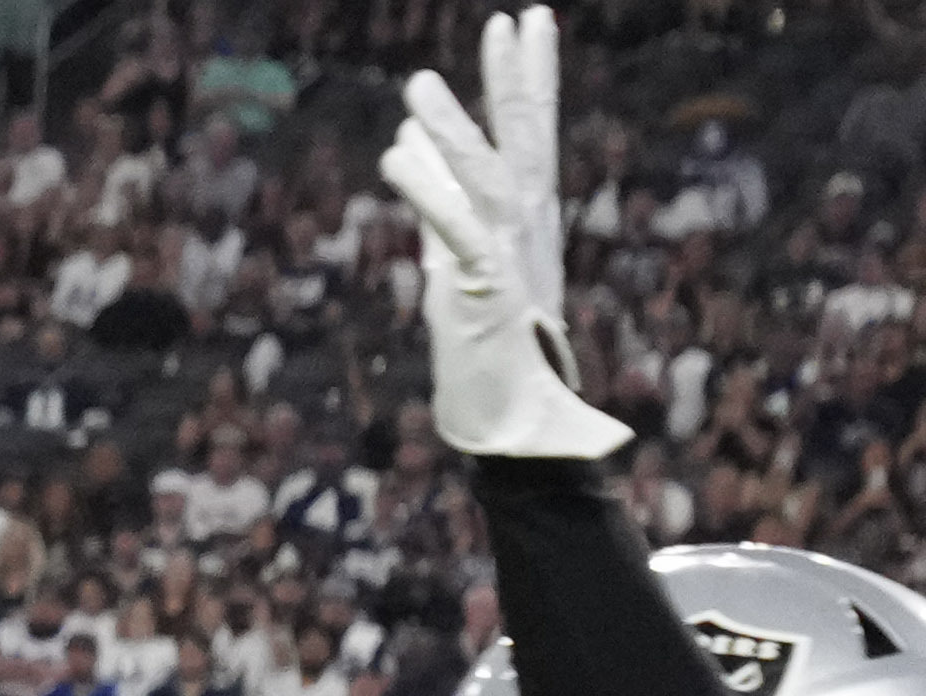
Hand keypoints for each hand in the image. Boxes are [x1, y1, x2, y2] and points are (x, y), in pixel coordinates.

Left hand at [385, 15, 627, 462]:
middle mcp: (528, 233)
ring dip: (453, 132)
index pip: (529, 136)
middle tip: (516, 19)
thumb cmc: (486, 347)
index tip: (528, 22)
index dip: (528, 79)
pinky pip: (456, 234)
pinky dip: (428, 195)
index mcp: (527, 222)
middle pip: (527, 142)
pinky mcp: (486, 295)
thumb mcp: (454, 255)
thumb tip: (406, 137)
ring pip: (485, 181)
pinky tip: (396, 156)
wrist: (510, 425)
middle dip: (520, 80)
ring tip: (419, 85)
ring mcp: (511, 262)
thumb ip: (434, 196)